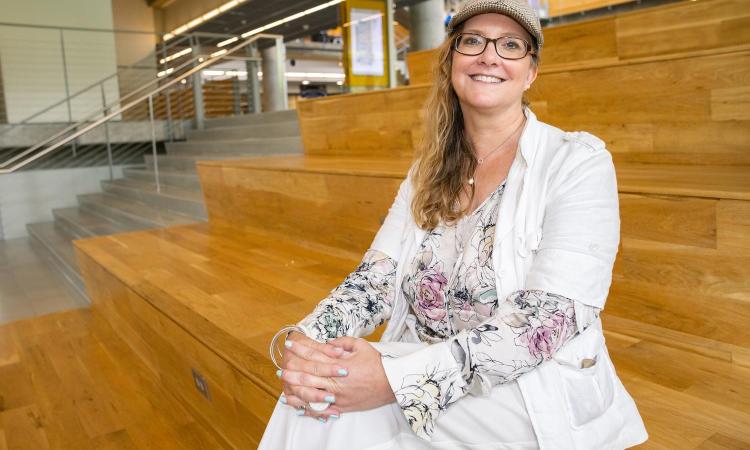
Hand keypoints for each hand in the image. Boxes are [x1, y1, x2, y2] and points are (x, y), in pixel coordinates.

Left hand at [279, 336, 394, 416]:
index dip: (300, 349)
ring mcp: (338, 396)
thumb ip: (343, 342)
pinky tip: (298, 406)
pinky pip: (322, 410)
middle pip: (308, 376)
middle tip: (280, 368)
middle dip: (292, 372)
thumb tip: (329, 343)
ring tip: (284, 387)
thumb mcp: (361, 345)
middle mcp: (336, 380)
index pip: (314, 355)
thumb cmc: (377, 364)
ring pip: (311, 394)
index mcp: (339, 364)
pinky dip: (309, 409)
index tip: (290, 345)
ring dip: (296, 390)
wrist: (392, 384)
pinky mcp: (342, 407)